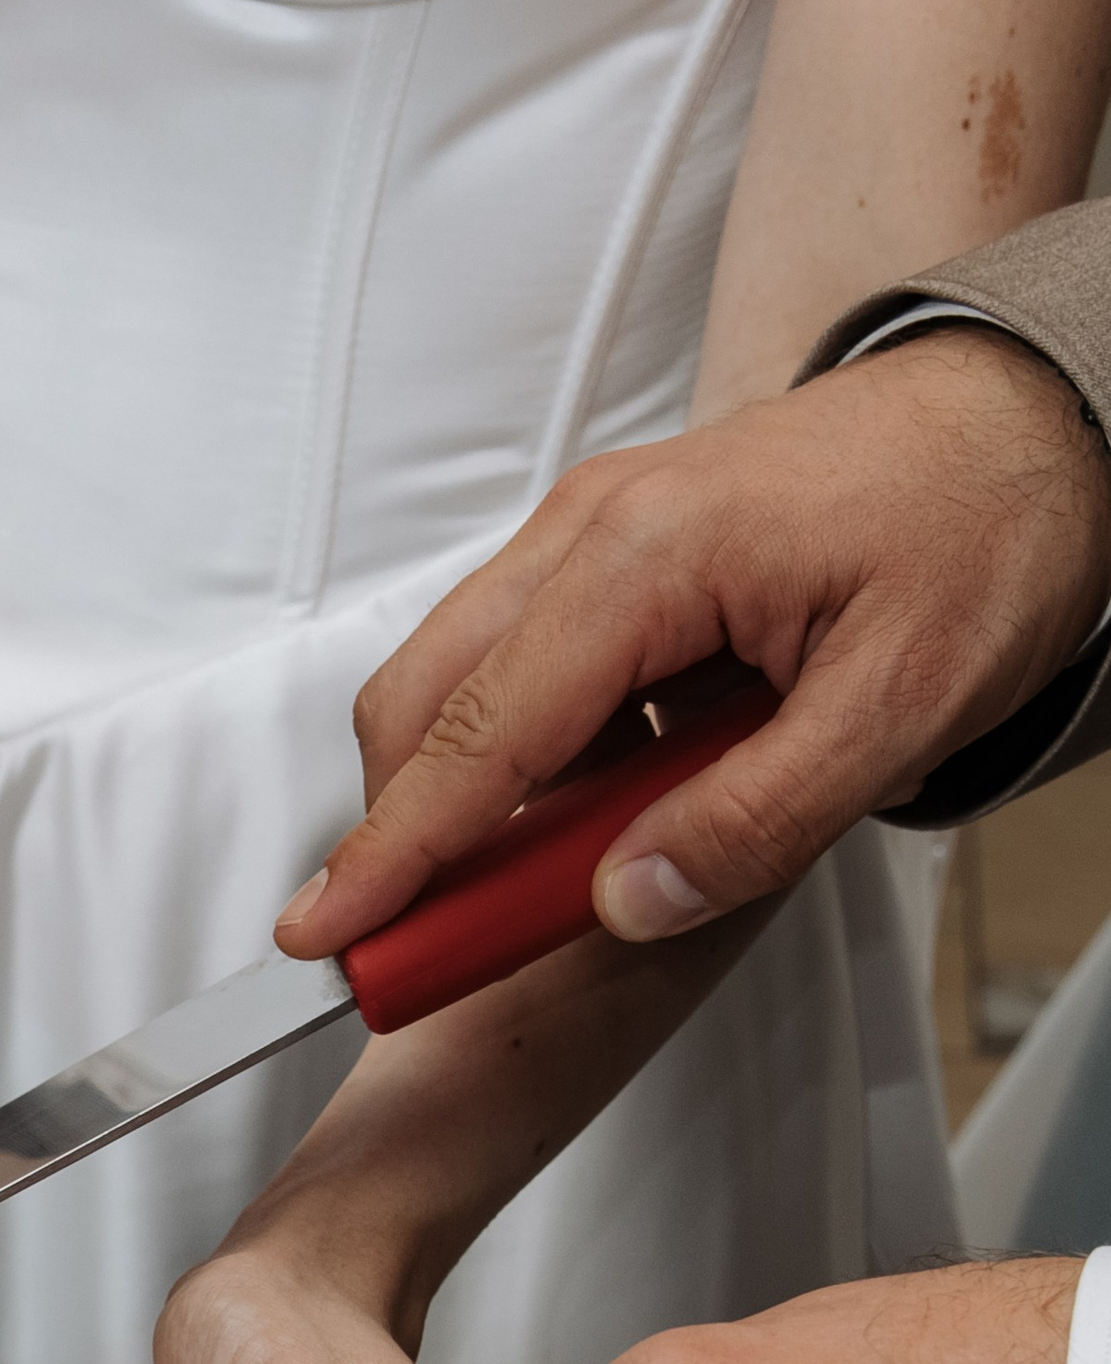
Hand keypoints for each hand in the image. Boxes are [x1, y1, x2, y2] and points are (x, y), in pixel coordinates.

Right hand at [277, 327, 1110, 964]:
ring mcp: (591, 529)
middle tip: (433, 946)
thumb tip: (631, 900)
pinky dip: (528, 755)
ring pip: (458, 683)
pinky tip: (605, 804)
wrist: (1035, 417)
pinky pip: (520, 666)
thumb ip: (757, 820)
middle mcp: (590, 526)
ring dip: (475, 797)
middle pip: (426, 702)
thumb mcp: (900, 706)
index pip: (480, 734)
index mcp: (647, 556)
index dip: (397, 852)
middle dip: (408, 835)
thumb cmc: (983, 524)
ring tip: (553, 882)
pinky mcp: (610, 552)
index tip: (327, 934)